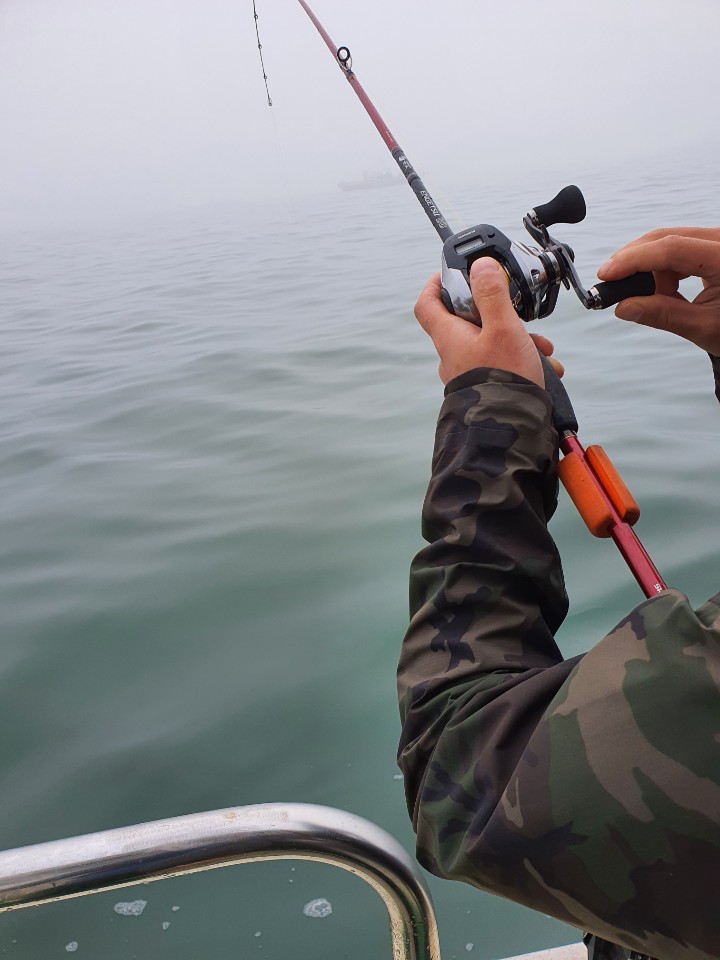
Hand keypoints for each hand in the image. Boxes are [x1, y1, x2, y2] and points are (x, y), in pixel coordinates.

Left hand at [414, 258, 562, 386]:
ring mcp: (467, 373)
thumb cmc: (503, 381)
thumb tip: (481, 266)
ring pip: (490, 344)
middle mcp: (454, 356)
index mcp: (450, 337)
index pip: (427, 304)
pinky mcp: (484, 388)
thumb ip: (492, 295)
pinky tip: (545, 367)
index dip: (435, 283)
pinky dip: (521, 361)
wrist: (510, 431)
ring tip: (541, 348)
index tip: (451, 272)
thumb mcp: (503, 328)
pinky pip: (500, 365)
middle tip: (518, 313)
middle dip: (498, 314)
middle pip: (467, 321)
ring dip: (517, 340)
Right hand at [597, 228, 719, 354]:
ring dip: (649, 268)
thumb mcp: (703, 328)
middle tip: (611, 284)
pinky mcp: (712, 245)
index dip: (634, 260)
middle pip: (666, 237)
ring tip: (651, 299)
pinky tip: (665, 291)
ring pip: (669, 241)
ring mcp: (718, 240)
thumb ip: (662, 315)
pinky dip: (663, 269)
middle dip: (634, 260)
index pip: (672, 248)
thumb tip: (623, 307)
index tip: (606, 275)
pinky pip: (678, 247)